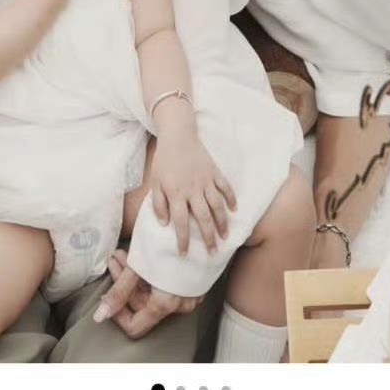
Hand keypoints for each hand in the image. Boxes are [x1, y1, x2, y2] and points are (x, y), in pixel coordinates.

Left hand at [93, 248, 200, 338]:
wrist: (200, 222)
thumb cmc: (169, 241)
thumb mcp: (139, 266)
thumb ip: (118, 293)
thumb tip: (100, 317)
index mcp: (166, 304)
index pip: (134, 327)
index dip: (117, 314)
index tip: (110, 295)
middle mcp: (181, 305)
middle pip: (142, 306)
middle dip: (125, 285)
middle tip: (117, 260)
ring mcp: (189, 296)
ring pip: (153, 295)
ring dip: (136, 278)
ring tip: (126, 254)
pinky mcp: (193, 285)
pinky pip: (167, 288)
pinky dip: (152, 276)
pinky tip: (145, 258)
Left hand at [150, 136, 236, 253]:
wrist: (178, 136)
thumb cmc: (164, 161)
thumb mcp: (155, 182)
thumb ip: (158, 204)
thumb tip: (164, 224)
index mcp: (176, 193)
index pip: (180, 222)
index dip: (183, 240)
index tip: (184, 253)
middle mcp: (193, 190)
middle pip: (203, 218)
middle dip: (208, 237)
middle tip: (213, 252)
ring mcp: (206, 181)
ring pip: (217, 206)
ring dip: (222, 223)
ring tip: (226, 237)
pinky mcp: (214, 172)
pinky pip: (226, 187)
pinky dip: (231, 199)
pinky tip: (234, 210)